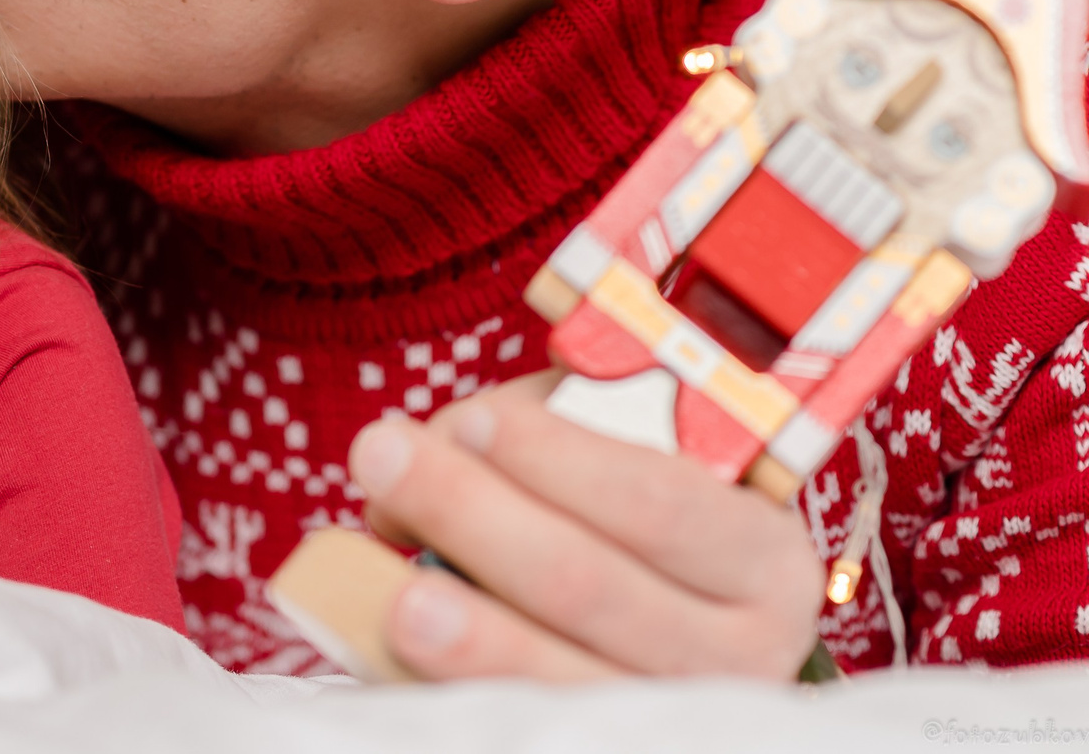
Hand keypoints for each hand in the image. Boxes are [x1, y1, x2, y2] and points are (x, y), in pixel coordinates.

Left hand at [347, 370, 824, 680]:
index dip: (559, 460)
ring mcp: (675, 720)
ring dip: (470, 633)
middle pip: (589, 586)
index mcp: (761, 558)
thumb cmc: (636, 519)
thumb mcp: (626, 454)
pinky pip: (527, 726)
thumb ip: (538, 437)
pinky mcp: (609, 750)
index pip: (660, 502)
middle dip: (473, 513)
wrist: (681, 631)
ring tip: (393, 592)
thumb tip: (423, 459)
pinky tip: (396, 654)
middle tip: (381, 453)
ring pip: (561, 677)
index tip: (470, 421)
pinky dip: (459, 691)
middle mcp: (739, 652)